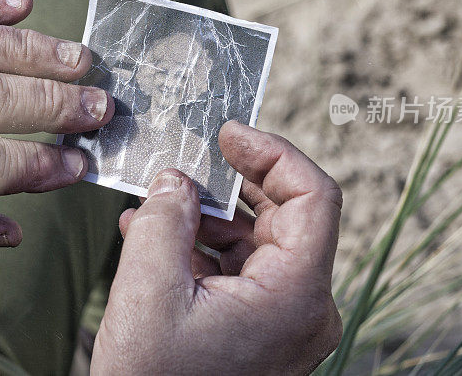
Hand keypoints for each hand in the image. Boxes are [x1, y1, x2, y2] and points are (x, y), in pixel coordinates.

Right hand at [92, 121, 342, 374]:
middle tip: (188, 159)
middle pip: (285, 214)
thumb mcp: (147, 290)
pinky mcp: (263, 328)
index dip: (274, 153)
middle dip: (232, 182)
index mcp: (295, 294)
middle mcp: (304, 306)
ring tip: (157, 203)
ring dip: (209, 214)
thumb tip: (175, 179)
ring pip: (258, 240)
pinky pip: (242, 269)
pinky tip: (157, 236)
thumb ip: (164, 219)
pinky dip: (205, 246)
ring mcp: (285, 320)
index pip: (313, 196)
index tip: (230, 134)